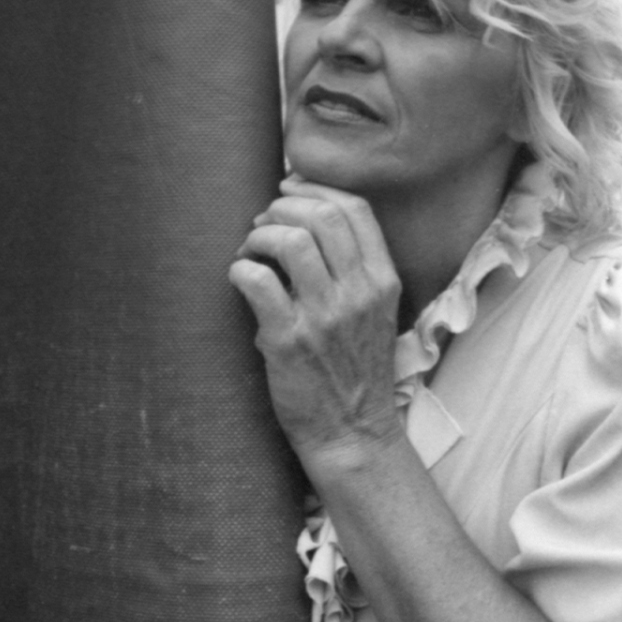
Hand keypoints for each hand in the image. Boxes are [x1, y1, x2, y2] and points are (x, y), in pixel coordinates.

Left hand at [229, 177, 404, 458]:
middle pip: (322, 214)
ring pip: (290, 239)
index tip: (290, 193)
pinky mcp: (288, 340)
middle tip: (264, 224)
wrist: (353, 432)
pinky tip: (239, 278)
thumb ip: (354, 269)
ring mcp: (325, 316)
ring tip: (251, 250)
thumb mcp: (376, 312)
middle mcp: (359, 292)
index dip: (316, 188)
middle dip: (282, 206)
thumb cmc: (357, 369)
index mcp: (383, 280)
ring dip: (260, 235)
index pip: (355, 209)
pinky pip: (256, 281)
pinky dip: (239, 269)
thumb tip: (307, 220)